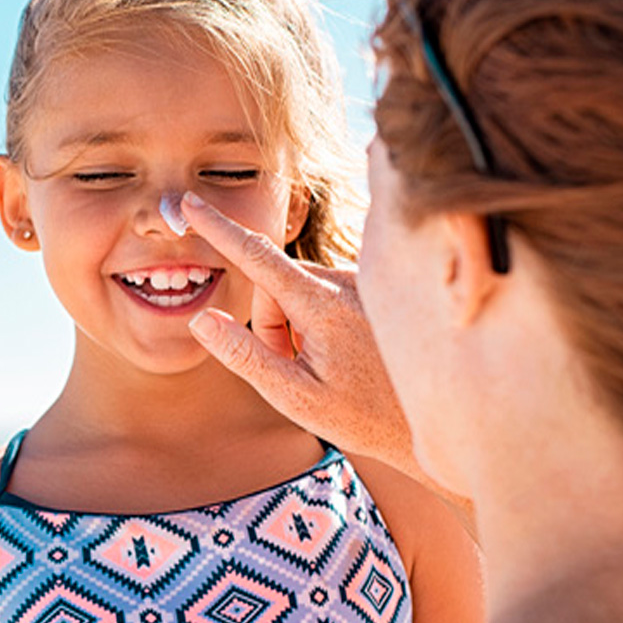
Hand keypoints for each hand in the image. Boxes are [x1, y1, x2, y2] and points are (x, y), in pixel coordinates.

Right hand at [182, 192, 413, 468]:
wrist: (433, 419)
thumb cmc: (363, 417)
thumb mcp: (295, 397)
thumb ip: (245, 356)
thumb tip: (203, 319)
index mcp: (323, 305)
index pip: (257, 257)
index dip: (218, 229)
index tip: (190, 203)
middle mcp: (346, 282)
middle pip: (274, 285)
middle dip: (271, 324)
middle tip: (296, 369)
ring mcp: (362, 283)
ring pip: (297, 290)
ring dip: (296, 325)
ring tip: (326, 367)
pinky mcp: (372, 289)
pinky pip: (323, 293)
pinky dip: (318, 321)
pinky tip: (346, 355)